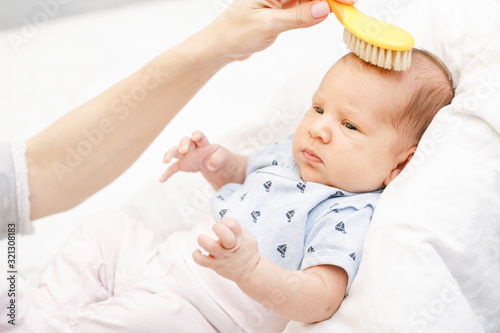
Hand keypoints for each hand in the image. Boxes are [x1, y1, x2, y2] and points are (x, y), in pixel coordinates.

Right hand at [159, 131, 225, 181]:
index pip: (199, 136)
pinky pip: (172, 168)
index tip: (195, 137)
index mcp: (203, 143)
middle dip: (183, 144)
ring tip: (165, 160)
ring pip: (175, 151)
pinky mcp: (182, 164)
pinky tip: (161, 179)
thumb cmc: (217, 156)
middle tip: (182, 149)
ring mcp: (185, 155)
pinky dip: (167, 173)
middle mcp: (192, 147)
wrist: (214, 162)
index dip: (197, 135)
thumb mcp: (222, 157)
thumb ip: (218, 159)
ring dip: (169, 154)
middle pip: (185, 142)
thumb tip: (211, 165)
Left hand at [193, 217, 260, 283]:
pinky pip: (202, 261)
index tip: (224, 223)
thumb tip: (225, 222)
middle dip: (218, 228)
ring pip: (211, 247)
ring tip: (203, 238)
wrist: (250, 272)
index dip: (226, 221)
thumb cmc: (247, 252)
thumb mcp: (248, 237)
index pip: (232, 224)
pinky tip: (198, 251)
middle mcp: (230, 246)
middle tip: (215, 228)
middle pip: (225, 236)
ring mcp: (223, 256)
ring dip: (204, 240)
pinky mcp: (216, 265)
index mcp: (239, 237)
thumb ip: (238, 229)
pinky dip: (196, 256)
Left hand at [206, 0, 356, 61]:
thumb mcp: (269, 25)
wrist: (221, 46)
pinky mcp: (282, 8)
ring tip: (345, 8)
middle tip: (350, 4)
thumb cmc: (235, 33)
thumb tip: (324, 8)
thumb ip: (298, 17)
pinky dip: (317, 9)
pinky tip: (330, 11)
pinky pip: (305, 5)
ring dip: (326, 2)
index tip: (346, 0)